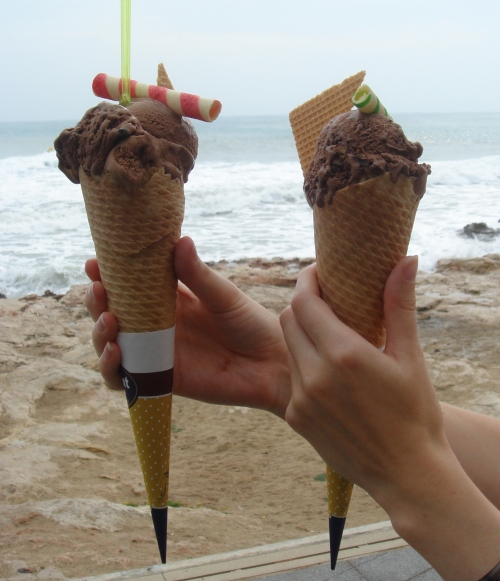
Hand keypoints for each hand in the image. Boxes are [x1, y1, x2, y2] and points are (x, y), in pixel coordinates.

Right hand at [85, 236, 289, 417]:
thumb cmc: (251, 324)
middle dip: (97, 301)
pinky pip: (124, 378)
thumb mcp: (223, 296)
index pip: (128, 285)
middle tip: (98, 290)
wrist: (272, 365)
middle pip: (111, 313)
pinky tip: (116, 352)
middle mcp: (156, 325)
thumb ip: (198, 274)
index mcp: (169, 299)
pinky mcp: (160, 379)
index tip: (94, 263)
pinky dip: (110, 368)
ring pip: (111, 344)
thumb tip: (180, 240)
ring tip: (108, 319)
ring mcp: (155, 353)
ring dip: (99, 333)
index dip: (106, 275)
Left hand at [280, 258, 499, 580]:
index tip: (320, 273)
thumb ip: (399, 304)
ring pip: (287, 347)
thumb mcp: (410, 357)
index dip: (308, 281)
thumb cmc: (415, 413)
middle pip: (288, 318)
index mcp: (343, 354)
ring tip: (328, 335)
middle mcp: (315, 375)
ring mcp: (301, 399)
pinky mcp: (296, 418)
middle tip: (326, 303)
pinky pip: (291, 378)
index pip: (304, 301)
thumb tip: (406, 259)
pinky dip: (304, 366)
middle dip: (303, 305)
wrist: (406, 474)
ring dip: (302, 334)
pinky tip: (328, 372)